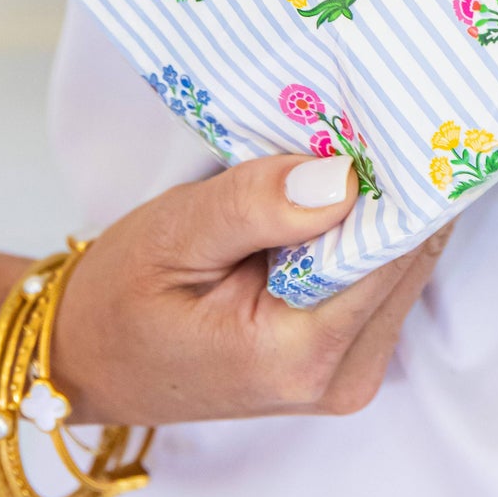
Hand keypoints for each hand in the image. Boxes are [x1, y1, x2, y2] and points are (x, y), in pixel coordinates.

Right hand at [56, 154, 448, 425]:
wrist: (88, 360)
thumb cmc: (121, 298)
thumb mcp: (174, 235)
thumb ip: (257, 207)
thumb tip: (344, 179)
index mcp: (301, 356)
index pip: (391, 252)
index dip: (398, 183)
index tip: (391, 119)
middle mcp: (342, 377)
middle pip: (409, 259)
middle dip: (394, 190)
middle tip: (369, 120)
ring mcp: (350, 374)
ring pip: (405, 266)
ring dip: (381, 210)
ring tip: (340, 153)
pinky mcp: (348, 359)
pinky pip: (383, 280)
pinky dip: (366, 234)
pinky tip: (333, 197)